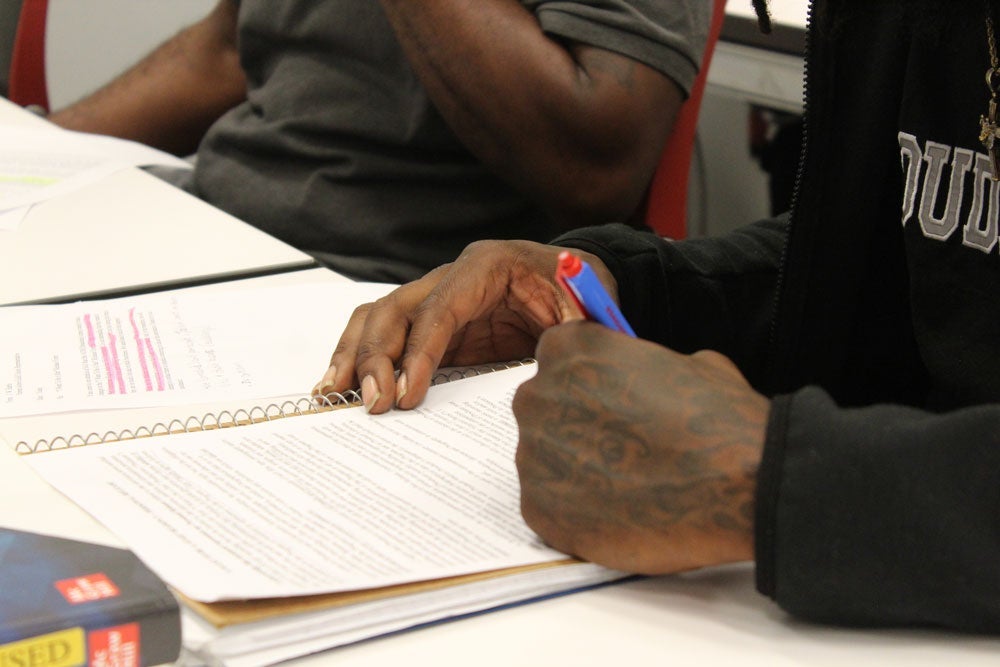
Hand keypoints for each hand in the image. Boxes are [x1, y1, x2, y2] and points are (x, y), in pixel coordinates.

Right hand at [313, 240, 613, 412]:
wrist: (573, 277)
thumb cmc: (575, 286)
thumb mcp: (583, 303)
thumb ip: (571, 328)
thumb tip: (556, 362)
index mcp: (485, 266)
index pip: (440, 309)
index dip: (421, 352)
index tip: (407, 393)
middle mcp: (450, 277)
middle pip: (395, 310)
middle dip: (377, 356)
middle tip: (372, 404)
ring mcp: (435, 300)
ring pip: (377, 318)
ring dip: (353, 355)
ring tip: (333, 394)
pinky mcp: (432, 326)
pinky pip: (387, 335)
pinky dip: (360, 358)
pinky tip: (341, 386)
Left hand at [514, 323, 767, 573]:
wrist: (738, 485)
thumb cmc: (719, 418)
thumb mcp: (690, 362)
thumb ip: (644, 365)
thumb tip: (646, 379)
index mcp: (568, 349)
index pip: (559, 356)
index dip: (588, 378)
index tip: (609, 396)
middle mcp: (538, 397)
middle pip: (545, 408)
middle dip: (576, 424)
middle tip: (622, 446)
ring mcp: (533, 456)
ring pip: (546, 460)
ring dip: (577, 470)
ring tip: (629, 486)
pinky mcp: (540, 509)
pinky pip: (550, 506)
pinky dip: (578, 512)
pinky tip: (620, 514)